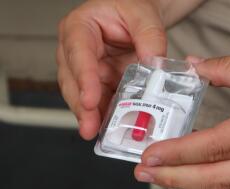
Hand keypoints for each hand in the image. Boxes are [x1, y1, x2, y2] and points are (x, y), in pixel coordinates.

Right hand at [57, 0, 165, 139]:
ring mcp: (88, 69)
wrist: (136, 19)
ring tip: (97, 133)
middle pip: (73, 80)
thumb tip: (153, 66)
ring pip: (81, 95)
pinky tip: (109, 128)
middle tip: (90, 126)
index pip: (78, 53)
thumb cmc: (132, 10)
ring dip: (90, 115)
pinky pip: (99, 101)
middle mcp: (77, 51)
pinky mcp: (99, 82)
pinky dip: (103, 115)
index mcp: (80, 28)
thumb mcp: (143, 16)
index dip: (83, 78)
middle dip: (82, 106)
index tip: (90, 99)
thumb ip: (150, 37)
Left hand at [134, 49, 229, 188]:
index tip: (150, 154)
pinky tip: (190, 167)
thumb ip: (227, 67)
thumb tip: (194, 67)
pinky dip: (207, 175)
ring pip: (226, 183)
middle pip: (216, 178)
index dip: (178, 153)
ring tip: (160, 174)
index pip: (214, 147)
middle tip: (143, 173)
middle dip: (175, 179)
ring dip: (188, 180)